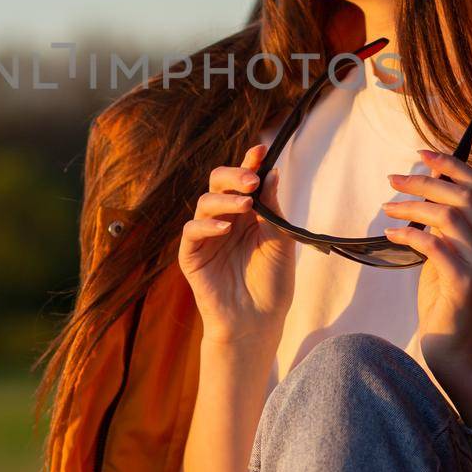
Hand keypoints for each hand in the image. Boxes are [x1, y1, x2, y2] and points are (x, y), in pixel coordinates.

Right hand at [178, 144, 296, 344]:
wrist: (258, 321)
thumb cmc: (272, 284)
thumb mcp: (280, 242)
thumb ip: (272, 209)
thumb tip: (271, 173)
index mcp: (248, 214)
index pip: (244, 182)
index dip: (249, 163)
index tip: (261, 150)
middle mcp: (225, 220)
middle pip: (218, 183)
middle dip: (234, 175)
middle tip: (251, 181)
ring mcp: (207, 236)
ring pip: (204, 202)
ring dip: (224, 199)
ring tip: (245, 205)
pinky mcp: (191, 255)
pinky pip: (192, 231)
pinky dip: (207, 225)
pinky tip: (225, 229)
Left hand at [381, 148, 471, 369]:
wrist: (457, 353)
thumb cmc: (449, 302)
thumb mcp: (451, 255)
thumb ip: (446, 223)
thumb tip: (426, 182)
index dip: (453, 164)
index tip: (422, 153)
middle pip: (464, 196)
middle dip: (424, 181)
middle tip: (392, 179)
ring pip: (448, 217)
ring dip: (411, 207)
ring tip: (387, 209)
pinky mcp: (467, 283)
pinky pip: (434, 245)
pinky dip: (408, 234)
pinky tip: (390, 235)